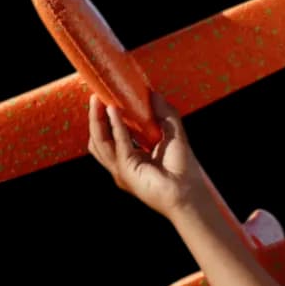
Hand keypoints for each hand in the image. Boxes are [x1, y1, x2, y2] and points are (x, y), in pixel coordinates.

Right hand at [87, 90, 205, 217]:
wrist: (189, 193)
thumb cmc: (183, 169)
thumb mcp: (173, 133)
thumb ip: (164, 112)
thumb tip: (153, 93)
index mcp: (131, 158)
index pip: (110, 137)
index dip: (105, 118)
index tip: (104, 98)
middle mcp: (122, 165)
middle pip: (99, 139)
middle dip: (95, 118)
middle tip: (95, 97)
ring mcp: (122, 170)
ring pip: (100, 142)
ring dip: (97, 120)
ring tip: (98, 100)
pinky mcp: (127, 171)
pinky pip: (118, 144)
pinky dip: (115, 126)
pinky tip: (114, 110)